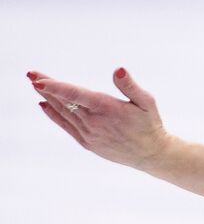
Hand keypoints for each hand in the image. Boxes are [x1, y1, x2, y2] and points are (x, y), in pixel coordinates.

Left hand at [30, 68, 170, 169]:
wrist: (152, 154)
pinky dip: (54, 115)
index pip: (75, 94)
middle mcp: (94, 122)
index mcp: (107, 109)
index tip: (39, 79)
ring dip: (48, 98)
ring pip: (64, 112)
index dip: (55, 86)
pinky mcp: (88, 143)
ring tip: (35, 85)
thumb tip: (118, 69)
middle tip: (30, 74)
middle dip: (46, 87)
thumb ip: (130, 86)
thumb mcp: (147, 102)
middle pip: (64, 101)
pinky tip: (44, 105)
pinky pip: (67, 126)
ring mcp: (89, 134)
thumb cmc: (150, 125)